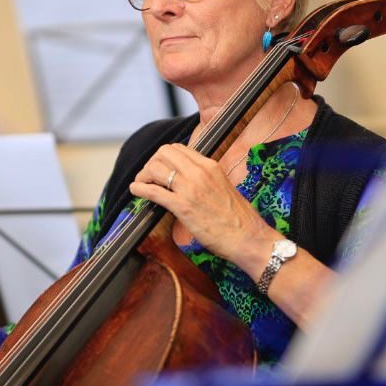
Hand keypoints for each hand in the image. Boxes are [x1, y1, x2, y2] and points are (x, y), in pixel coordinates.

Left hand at [128, 143, 277, 274]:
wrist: (249, 237)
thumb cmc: (239, 219)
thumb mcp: (223, 187)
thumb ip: (205, 180)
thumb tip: (188, 182)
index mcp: (210, 166)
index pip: (179, 149)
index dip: (163, 157)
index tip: (159, 167)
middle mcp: (200, 172)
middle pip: (164, 153)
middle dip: (151, 162)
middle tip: (147, 176)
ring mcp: (191, 188)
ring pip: (156, 168)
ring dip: (144, 175)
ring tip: (141, 184)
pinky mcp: (183, 207)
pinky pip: (155, 192)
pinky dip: (141, 189)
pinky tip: (136, 191)